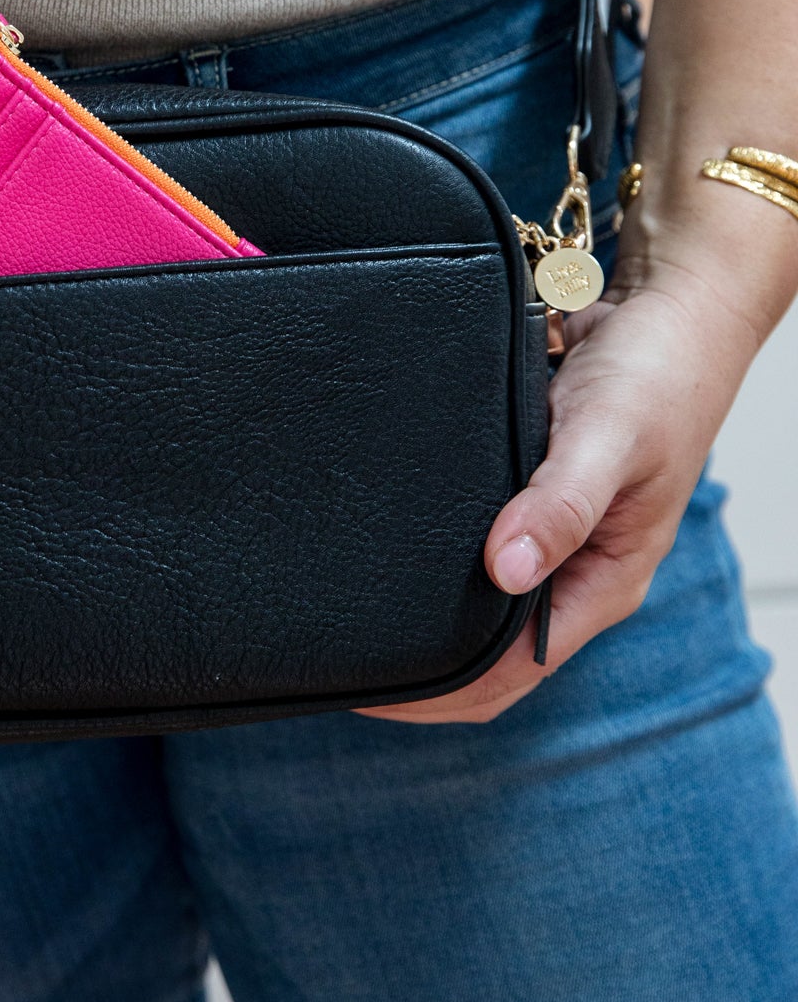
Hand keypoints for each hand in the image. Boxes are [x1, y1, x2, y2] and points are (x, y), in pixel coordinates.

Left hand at [359, 257, 762, 724]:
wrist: (664, 309)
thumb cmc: (656, 378)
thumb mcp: (609, 441)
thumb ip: (560, 505)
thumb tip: (505, 571)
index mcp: (602, 582)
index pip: (514, 672)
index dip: (443, 692)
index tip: (371, 689)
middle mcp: (570, 567)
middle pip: (485, 646)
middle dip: (420, 661)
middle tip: (337, 651)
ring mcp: (545, 531)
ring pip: (472, 591)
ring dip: (420, 603)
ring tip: (343, 604)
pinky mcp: (520, 489)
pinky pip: (469, 530)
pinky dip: (428, 542)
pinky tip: (376, 534)